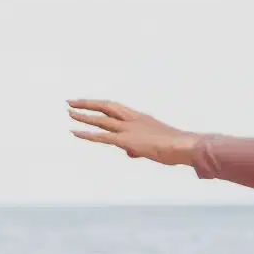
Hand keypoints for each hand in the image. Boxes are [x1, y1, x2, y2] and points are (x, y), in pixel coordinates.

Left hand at [68, 99, 199, 167]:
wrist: (184, 146)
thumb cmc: (176, 147)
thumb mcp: (156, 143)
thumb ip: (139, 146)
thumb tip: (129, 152)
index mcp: (140, 118)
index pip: (116, 108)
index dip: (101, 105)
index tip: (89, 103)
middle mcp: (132, 119)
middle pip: (106, 106)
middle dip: (87, 103)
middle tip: (71, 102)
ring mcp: (128, 129)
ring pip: (101, 119)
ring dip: (83, 115)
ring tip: (69, 112)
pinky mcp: (126, 140)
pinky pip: (102, 136)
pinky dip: (87, 134)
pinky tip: (75, 132)